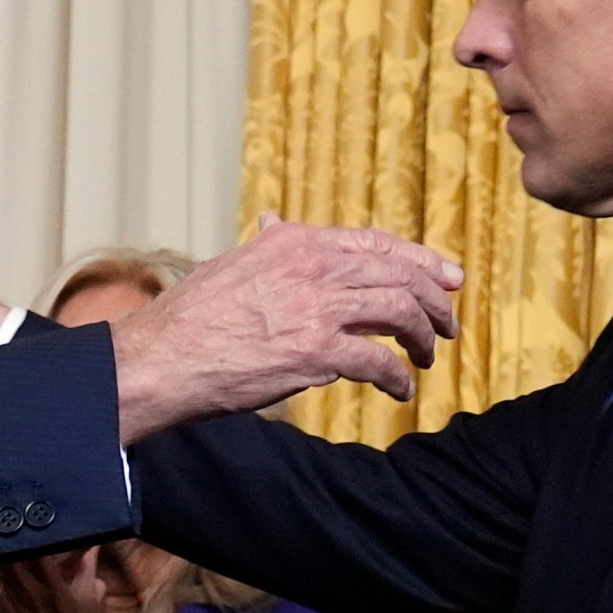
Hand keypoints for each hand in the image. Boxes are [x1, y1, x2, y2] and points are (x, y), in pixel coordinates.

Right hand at [113, 214, 464, 441]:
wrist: (163, 357)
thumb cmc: (192, 317)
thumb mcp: (233, 263)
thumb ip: (266, 244)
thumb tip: (274, 221)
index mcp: (296, 241)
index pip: (378, 243)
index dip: (422, 261)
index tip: (449, 279)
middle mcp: (312, 267)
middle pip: (401, 275)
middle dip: (435, 301)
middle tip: (447, 326)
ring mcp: (317, 309)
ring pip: (401, 313)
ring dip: (424, 339)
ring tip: (425, 358)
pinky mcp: (316, 353)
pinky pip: (379, 362)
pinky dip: (398, 378)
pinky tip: (399, 390)